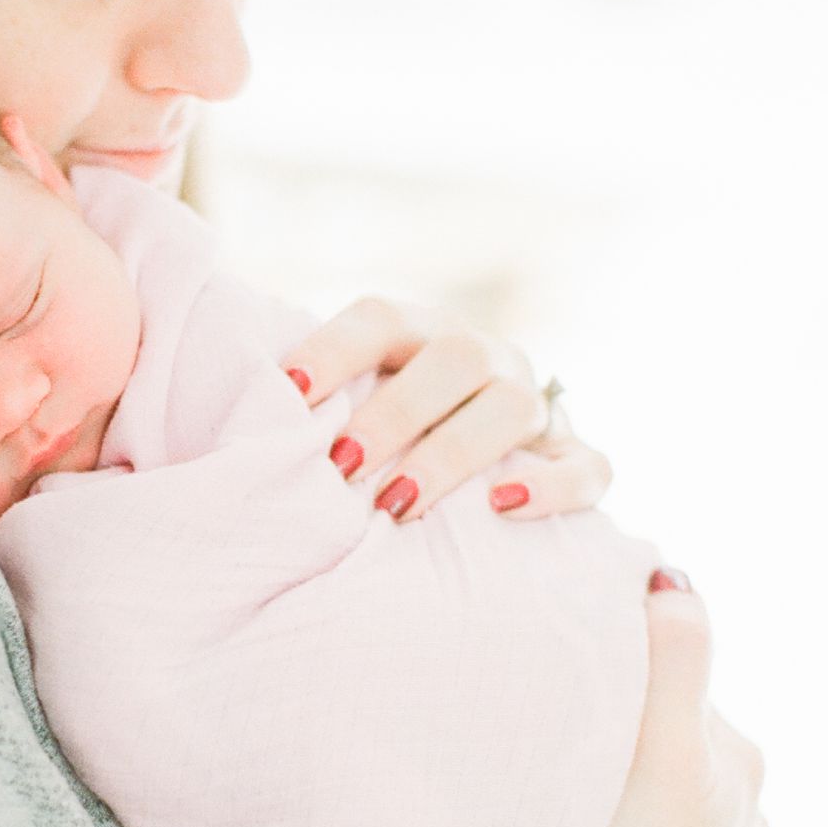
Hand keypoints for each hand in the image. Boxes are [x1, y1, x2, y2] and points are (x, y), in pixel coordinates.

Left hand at [281, 297, 610, 522]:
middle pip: (454, 359)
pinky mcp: (575, 457)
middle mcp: (486, 357)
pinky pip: (588, 467)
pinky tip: (503, 508)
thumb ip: (313, 406)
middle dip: (394, 413)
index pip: (382, 318)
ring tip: (397, 505)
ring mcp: (537, 406)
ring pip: (513, 408)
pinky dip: (552, 487)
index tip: (288, 392)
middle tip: (341, 466)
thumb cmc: (390, 441)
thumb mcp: (356, 405)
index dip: (334, 348)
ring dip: (451, 455)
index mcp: (423, 333)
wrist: (490, 465)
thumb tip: (239, 411)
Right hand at [587, 576, 767, 826]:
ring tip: (578, 819)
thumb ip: (673, 657)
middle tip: (567, 755)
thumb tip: (673, 578)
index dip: (620, 675)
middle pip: (669, 744)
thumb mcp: (659, 747)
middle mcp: (745, 810)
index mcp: (736, 759)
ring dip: (626, 801)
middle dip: (625, 739)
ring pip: (662, 804)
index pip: (671, 685)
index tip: (574, 681)